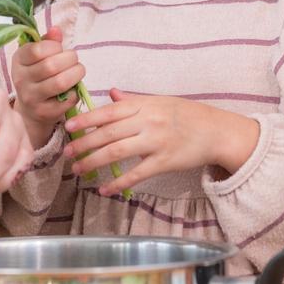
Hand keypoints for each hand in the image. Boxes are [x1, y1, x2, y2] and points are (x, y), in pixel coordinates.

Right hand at [9, 26, 83, 147]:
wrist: (31, 109)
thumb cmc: (38, 76)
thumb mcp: (37, 56)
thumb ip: (47, 42)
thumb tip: (56, 29)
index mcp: (18, 61)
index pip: (36, 50)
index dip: (54, 46)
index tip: (60, 49)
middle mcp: (21, 79)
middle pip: (51, 65)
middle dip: (71, 59)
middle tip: (74, 60)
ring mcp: (31, 98)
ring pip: (60, 82)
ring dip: (76, 74)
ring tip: (78, 71)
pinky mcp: (44, 112)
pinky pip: (67, 99)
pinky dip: (75, 92)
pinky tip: (72, 89)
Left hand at [65, 91, 259, 194]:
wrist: (217, 131)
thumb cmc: (188, 115)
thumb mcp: (161, 101)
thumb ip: (134, 100)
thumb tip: (111, 93)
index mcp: (145, 104)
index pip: (109, 111)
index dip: (86, 118)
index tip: (68, 125)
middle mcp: (149, 121)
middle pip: (108, 133)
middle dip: (84, 143)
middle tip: (66, 153)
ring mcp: (157, 142)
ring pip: (117, 152)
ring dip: (94, 161)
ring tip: (78, 169)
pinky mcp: (165, 162)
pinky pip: (137, 174)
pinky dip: (119, 183)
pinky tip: (104, 189)